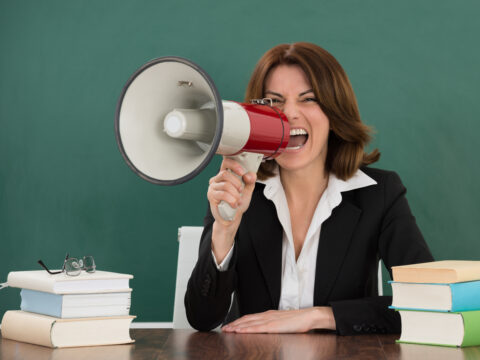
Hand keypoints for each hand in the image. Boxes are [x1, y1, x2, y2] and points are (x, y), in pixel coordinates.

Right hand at [208, 157, 256, 261]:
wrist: (233, 217)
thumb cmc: (238, 203)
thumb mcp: (247, 190)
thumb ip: (250, 181)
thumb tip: (249, 175)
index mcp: (225, 175)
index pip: (226, 162)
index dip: (234, 165)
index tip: (242, 172)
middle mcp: (217, 179)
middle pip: (224, 174)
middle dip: (237, 183)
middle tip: (241, 190)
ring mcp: (212, 187)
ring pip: (225, 185)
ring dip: (235, 194)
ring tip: (238, 200)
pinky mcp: (211, 196)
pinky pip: (223, 194)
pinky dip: (232, 200)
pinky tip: (234, 204)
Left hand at [221, 307, 335, 333]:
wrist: (309, 316)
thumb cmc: (298, 321)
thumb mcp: (282, 322)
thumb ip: (273, 324)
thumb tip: (266, 329)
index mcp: (269, 314)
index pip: (250, 317)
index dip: (239, 321)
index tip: (230, 325)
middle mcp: (267, 315)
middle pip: (246, 319)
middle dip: (234, 324)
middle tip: (224, 328)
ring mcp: (269, 320)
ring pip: (249, 322)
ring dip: (237, 326)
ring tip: (228, 330)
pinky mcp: (273, 326)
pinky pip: (257, 328)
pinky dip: (246, 329)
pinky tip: (240, 331)